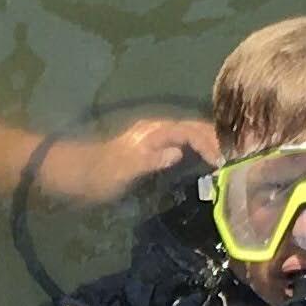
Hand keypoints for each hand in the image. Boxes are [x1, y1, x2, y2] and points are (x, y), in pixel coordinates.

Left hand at [28, 116, 217, 203]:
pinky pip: (182, 145)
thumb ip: (150, 160)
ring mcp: (153, 139)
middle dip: (216, 141)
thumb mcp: (122, 171)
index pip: (191, 130)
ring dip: (209, 146)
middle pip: (194, 130)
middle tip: (237, 162)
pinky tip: (205, 165)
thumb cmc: (94, 175)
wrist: (68, 175)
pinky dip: (197, 152)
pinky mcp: (149, 150)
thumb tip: (178, 151)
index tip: (227, 161)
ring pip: (190, 136)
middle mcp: (155, 130)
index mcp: (153, 131)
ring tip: (228, 163)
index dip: (211, 142)